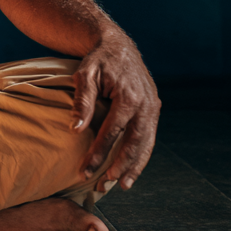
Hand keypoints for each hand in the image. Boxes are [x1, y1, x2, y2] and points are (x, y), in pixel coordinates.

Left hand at [70, 32, 160, 191]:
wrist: (118, 45)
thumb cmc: (98, 60)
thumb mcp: (85, 74)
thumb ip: (82, 101)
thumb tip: (76, 130)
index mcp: (128, 96)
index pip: (112, 131)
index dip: (99, 153)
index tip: (85, 171)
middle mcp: (146, 104)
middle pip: (133, 143)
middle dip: (119, 166)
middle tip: (103, 185)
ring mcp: (153, 108)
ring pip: (146, 144)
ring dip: (134, 166)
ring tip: (121, 185)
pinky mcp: (154, 110)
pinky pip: (150, 137)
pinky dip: (142, 155)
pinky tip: (132, 169)